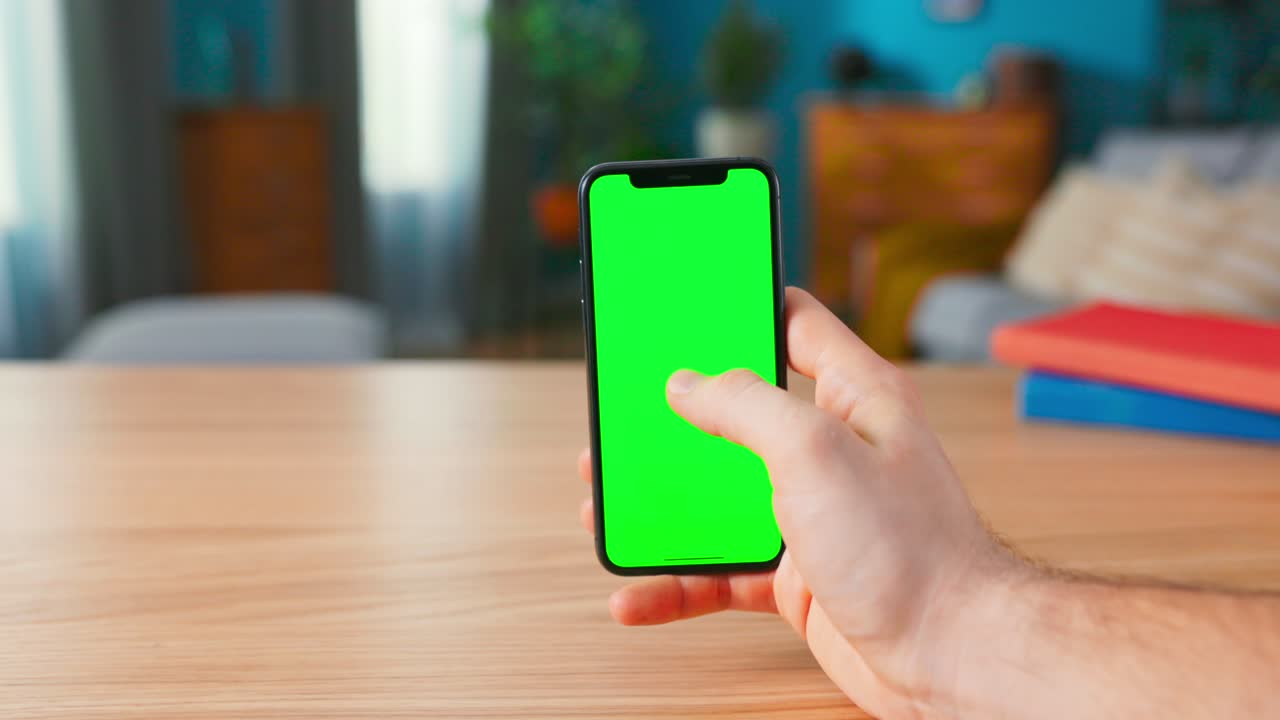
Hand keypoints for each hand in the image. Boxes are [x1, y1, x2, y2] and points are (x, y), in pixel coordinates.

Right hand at [577, 287, 1025, 718]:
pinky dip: (676, 581)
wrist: (951, 658)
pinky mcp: (795, 573)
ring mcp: (812, 513)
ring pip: (719, 496)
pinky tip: (636, 592)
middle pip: (737, 414)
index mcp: (854, 396)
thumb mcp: (815, 451)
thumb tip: (688, 383)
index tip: (685, 300)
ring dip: (662, 505)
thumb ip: (746, 405)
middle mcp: (833, 448)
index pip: (794, 324)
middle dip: (675, 417)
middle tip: (622, 413)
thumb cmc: (910, 551)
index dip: (741, 304)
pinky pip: (721, 570)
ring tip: (604, 505)